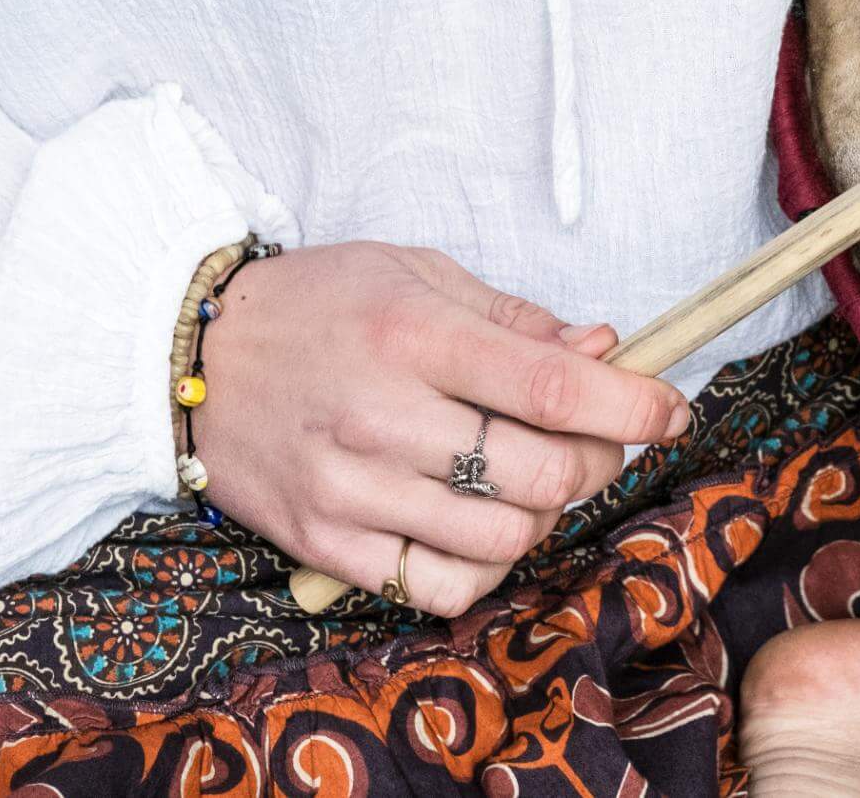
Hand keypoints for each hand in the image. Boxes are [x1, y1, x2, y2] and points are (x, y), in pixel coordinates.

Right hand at [190, 241, 688, 616]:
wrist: (188, 354)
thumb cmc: (316, 304)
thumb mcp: (417, 275)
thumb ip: (516, 320)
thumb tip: (604, 347)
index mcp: (415, 337)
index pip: (556, 388)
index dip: (633, 406)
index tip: (671, 409)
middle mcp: (384, 417)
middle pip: (541, 474)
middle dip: (599, 463)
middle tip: (600, 441)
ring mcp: (352, 489)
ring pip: (501, 541)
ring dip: (545, 516)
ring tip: (535, 480)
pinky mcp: (326, 544)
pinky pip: (438, 585)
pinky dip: (483, 567)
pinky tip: (479, 524)